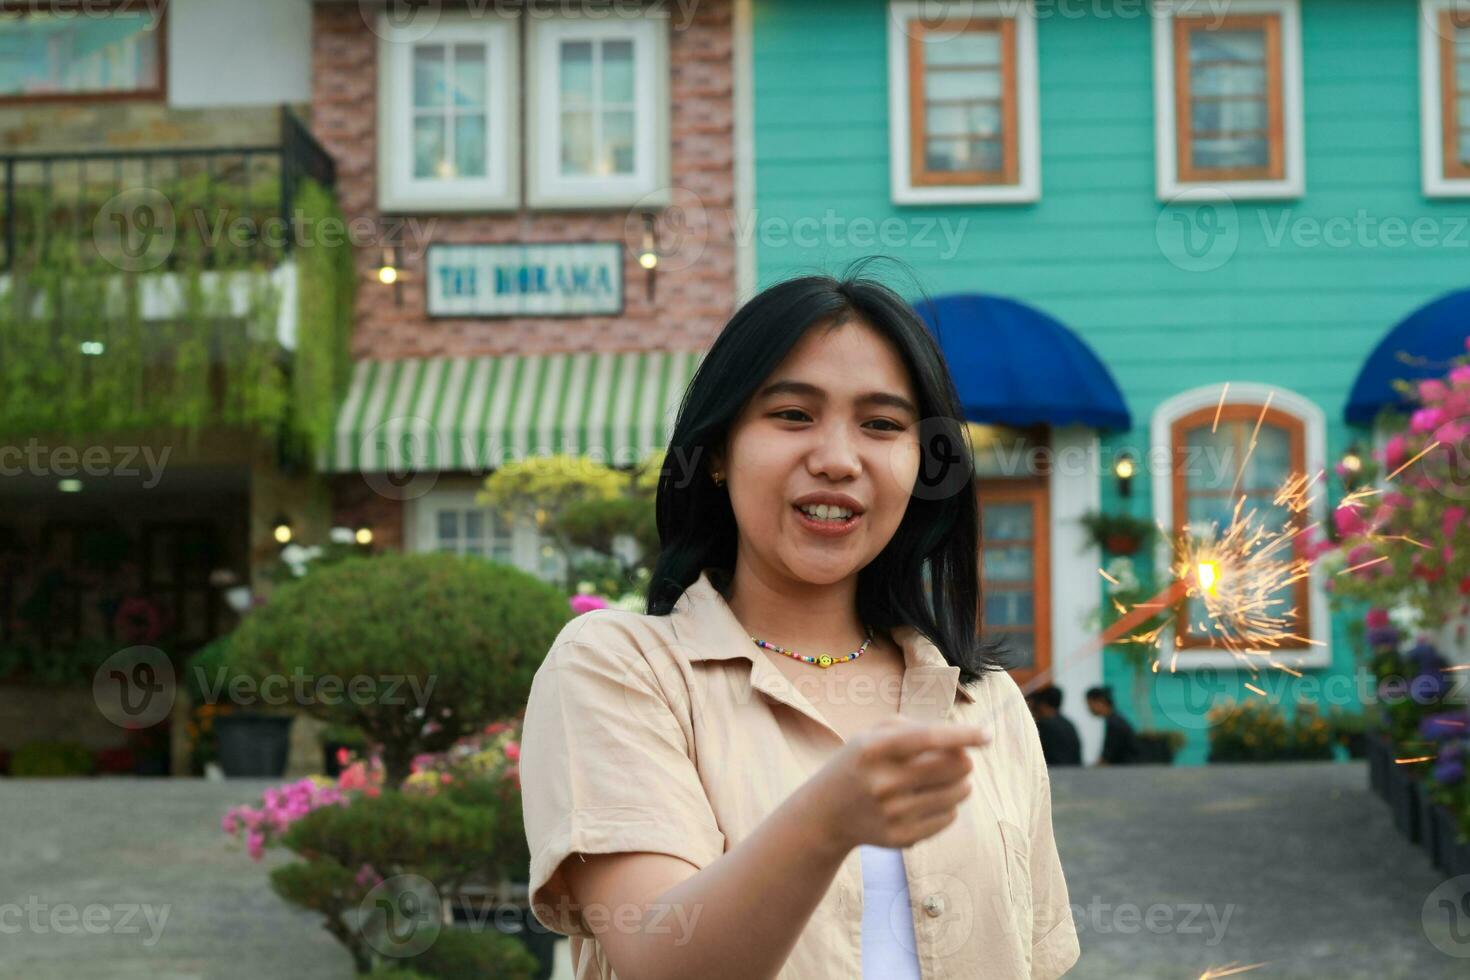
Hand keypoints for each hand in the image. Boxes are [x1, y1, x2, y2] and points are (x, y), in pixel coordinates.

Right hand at [803, 716, 990, 853]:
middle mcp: (883, 782)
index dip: (962, 735)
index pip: (928, 738)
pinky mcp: (901, 838)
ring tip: (946, 780)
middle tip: (958, 760)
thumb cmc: (859, 763)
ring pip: (957, 794)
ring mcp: (892, 814)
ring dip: (961, 783)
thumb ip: (915, 728)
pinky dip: (949, 806)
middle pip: (953, 767)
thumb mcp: (873, 734)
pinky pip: (949, 818)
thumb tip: (963, 742)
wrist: (825, 814)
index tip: (987, 735)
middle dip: (964, 760)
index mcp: (874, 749)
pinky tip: (930, 801)